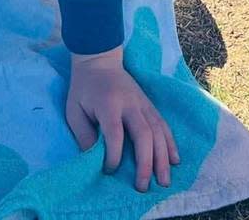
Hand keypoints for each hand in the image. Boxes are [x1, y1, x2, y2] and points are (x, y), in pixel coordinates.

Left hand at [66, 46, 179, 191]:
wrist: (99, 60)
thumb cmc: (84, 89)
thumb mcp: (74, 110)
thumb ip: (84, 135)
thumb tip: (95, 162)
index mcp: (109, 104)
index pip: (115, 133)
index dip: (114, 156)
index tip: (109, 171)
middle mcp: (130, 103)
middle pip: (143, 133)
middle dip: (145, 162)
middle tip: (143, 187)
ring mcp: (143, 103)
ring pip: (157, 130)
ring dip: (162, 157)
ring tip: (164, 181)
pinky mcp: (150, 104)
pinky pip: (163, 125)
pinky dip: (170, 143)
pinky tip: (174, 160)